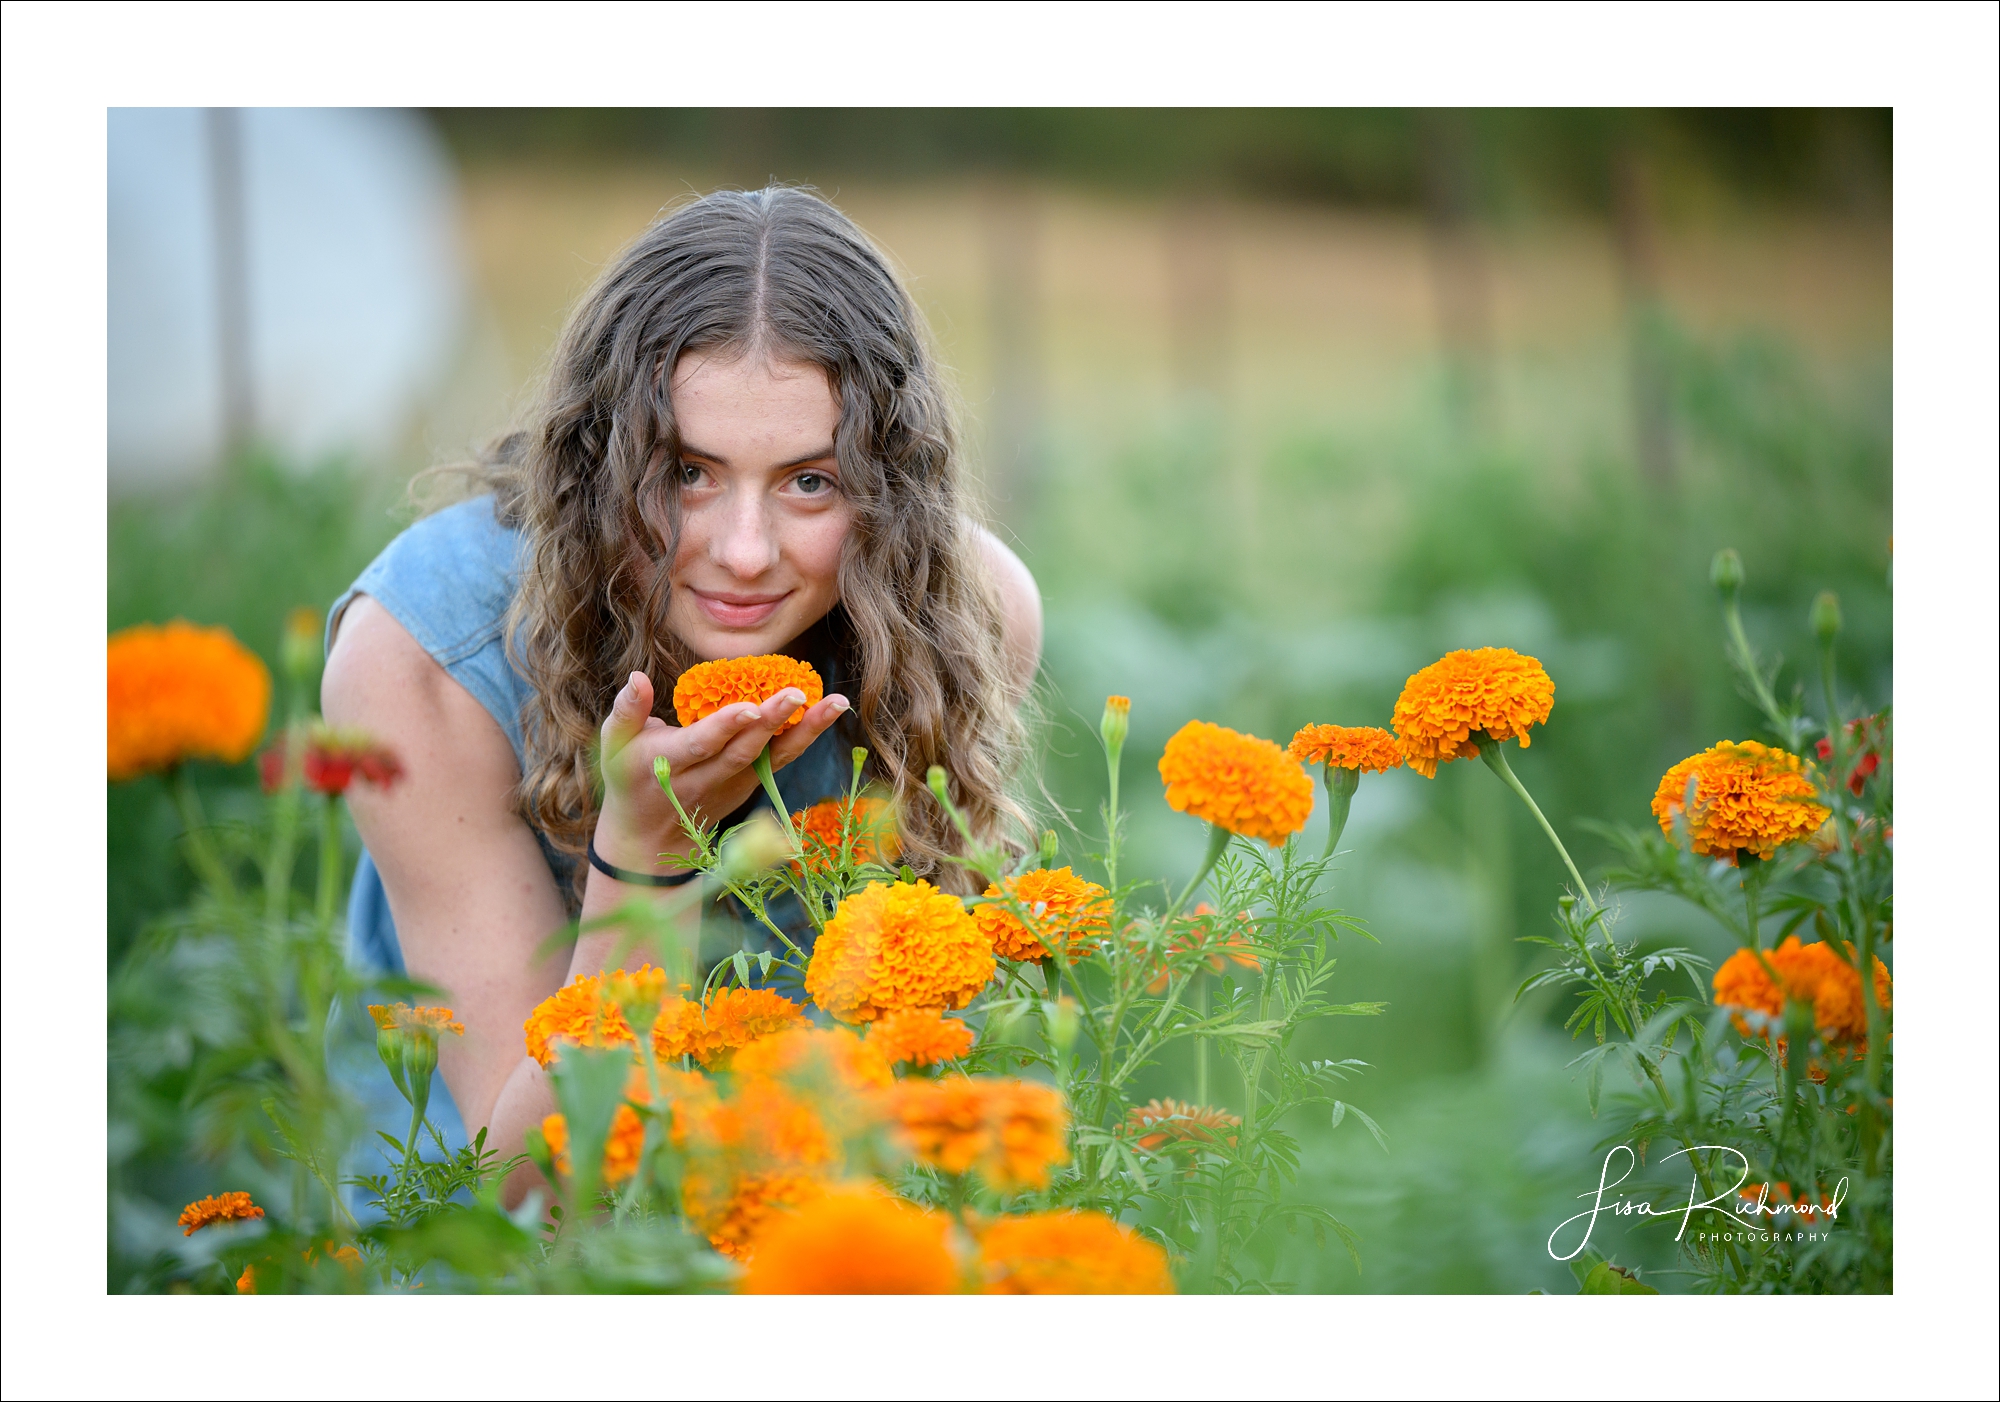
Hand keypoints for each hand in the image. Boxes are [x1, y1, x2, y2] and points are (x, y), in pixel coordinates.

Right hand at [592, 671, 849, 868]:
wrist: (650, 838)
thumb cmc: (629, 778)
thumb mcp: (613, 747)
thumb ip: (626, 712)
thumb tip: (637, 677)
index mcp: (665, 765)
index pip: (699, 745)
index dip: (724, 727)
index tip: (748, 706)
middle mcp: (704, 779)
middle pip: (743, 751)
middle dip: (770, 722)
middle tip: (798, 693)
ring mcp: (733, 785)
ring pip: (772, 757)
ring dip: (806, 731)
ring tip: (836, 702)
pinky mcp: (751, 784)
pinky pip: (781, 759)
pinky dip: (807, 736)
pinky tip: (830, 710)